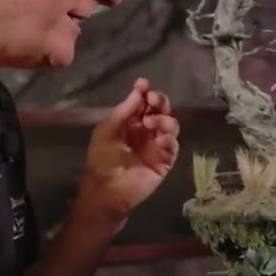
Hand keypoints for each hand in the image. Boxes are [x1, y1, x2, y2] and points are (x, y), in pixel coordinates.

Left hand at [79, 78, 179, 220]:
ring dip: (164, 119)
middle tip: (153, 99)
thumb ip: (124, 110)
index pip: (143, 104)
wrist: (106, 190)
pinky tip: (159, 137)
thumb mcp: (108, 130)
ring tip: (151, 122)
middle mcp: (146, 133)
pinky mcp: (165, 162)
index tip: (143, 84)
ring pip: (170, 126)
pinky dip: (169, 138)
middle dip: (159, 102)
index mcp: (130, 124)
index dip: (145, 93)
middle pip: (160, 111)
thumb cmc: (102, 160)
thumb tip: (139, 90)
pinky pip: (173, 146)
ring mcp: (156, 147)